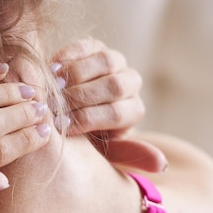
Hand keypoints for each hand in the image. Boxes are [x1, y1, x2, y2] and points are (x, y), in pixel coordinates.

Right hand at [52, 39, 167, 172]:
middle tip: (54, 105)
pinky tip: (50, 69)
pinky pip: (86, 46)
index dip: (87, 119)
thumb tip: (162, 166)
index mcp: (133, 111)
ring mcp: (116, 62)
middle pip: (114, 85)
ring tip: (53, 86)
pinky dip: (68, 56)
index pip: (116, 113)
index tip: (61, 127)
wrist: (66, 113)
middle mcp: (130, 84)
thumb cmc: (84, 139)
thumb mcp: (103, 152)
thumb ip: (127, 156)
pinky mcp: (95, 46)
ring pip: (106, 61)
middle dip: (81, 96)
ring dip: (77, 74)